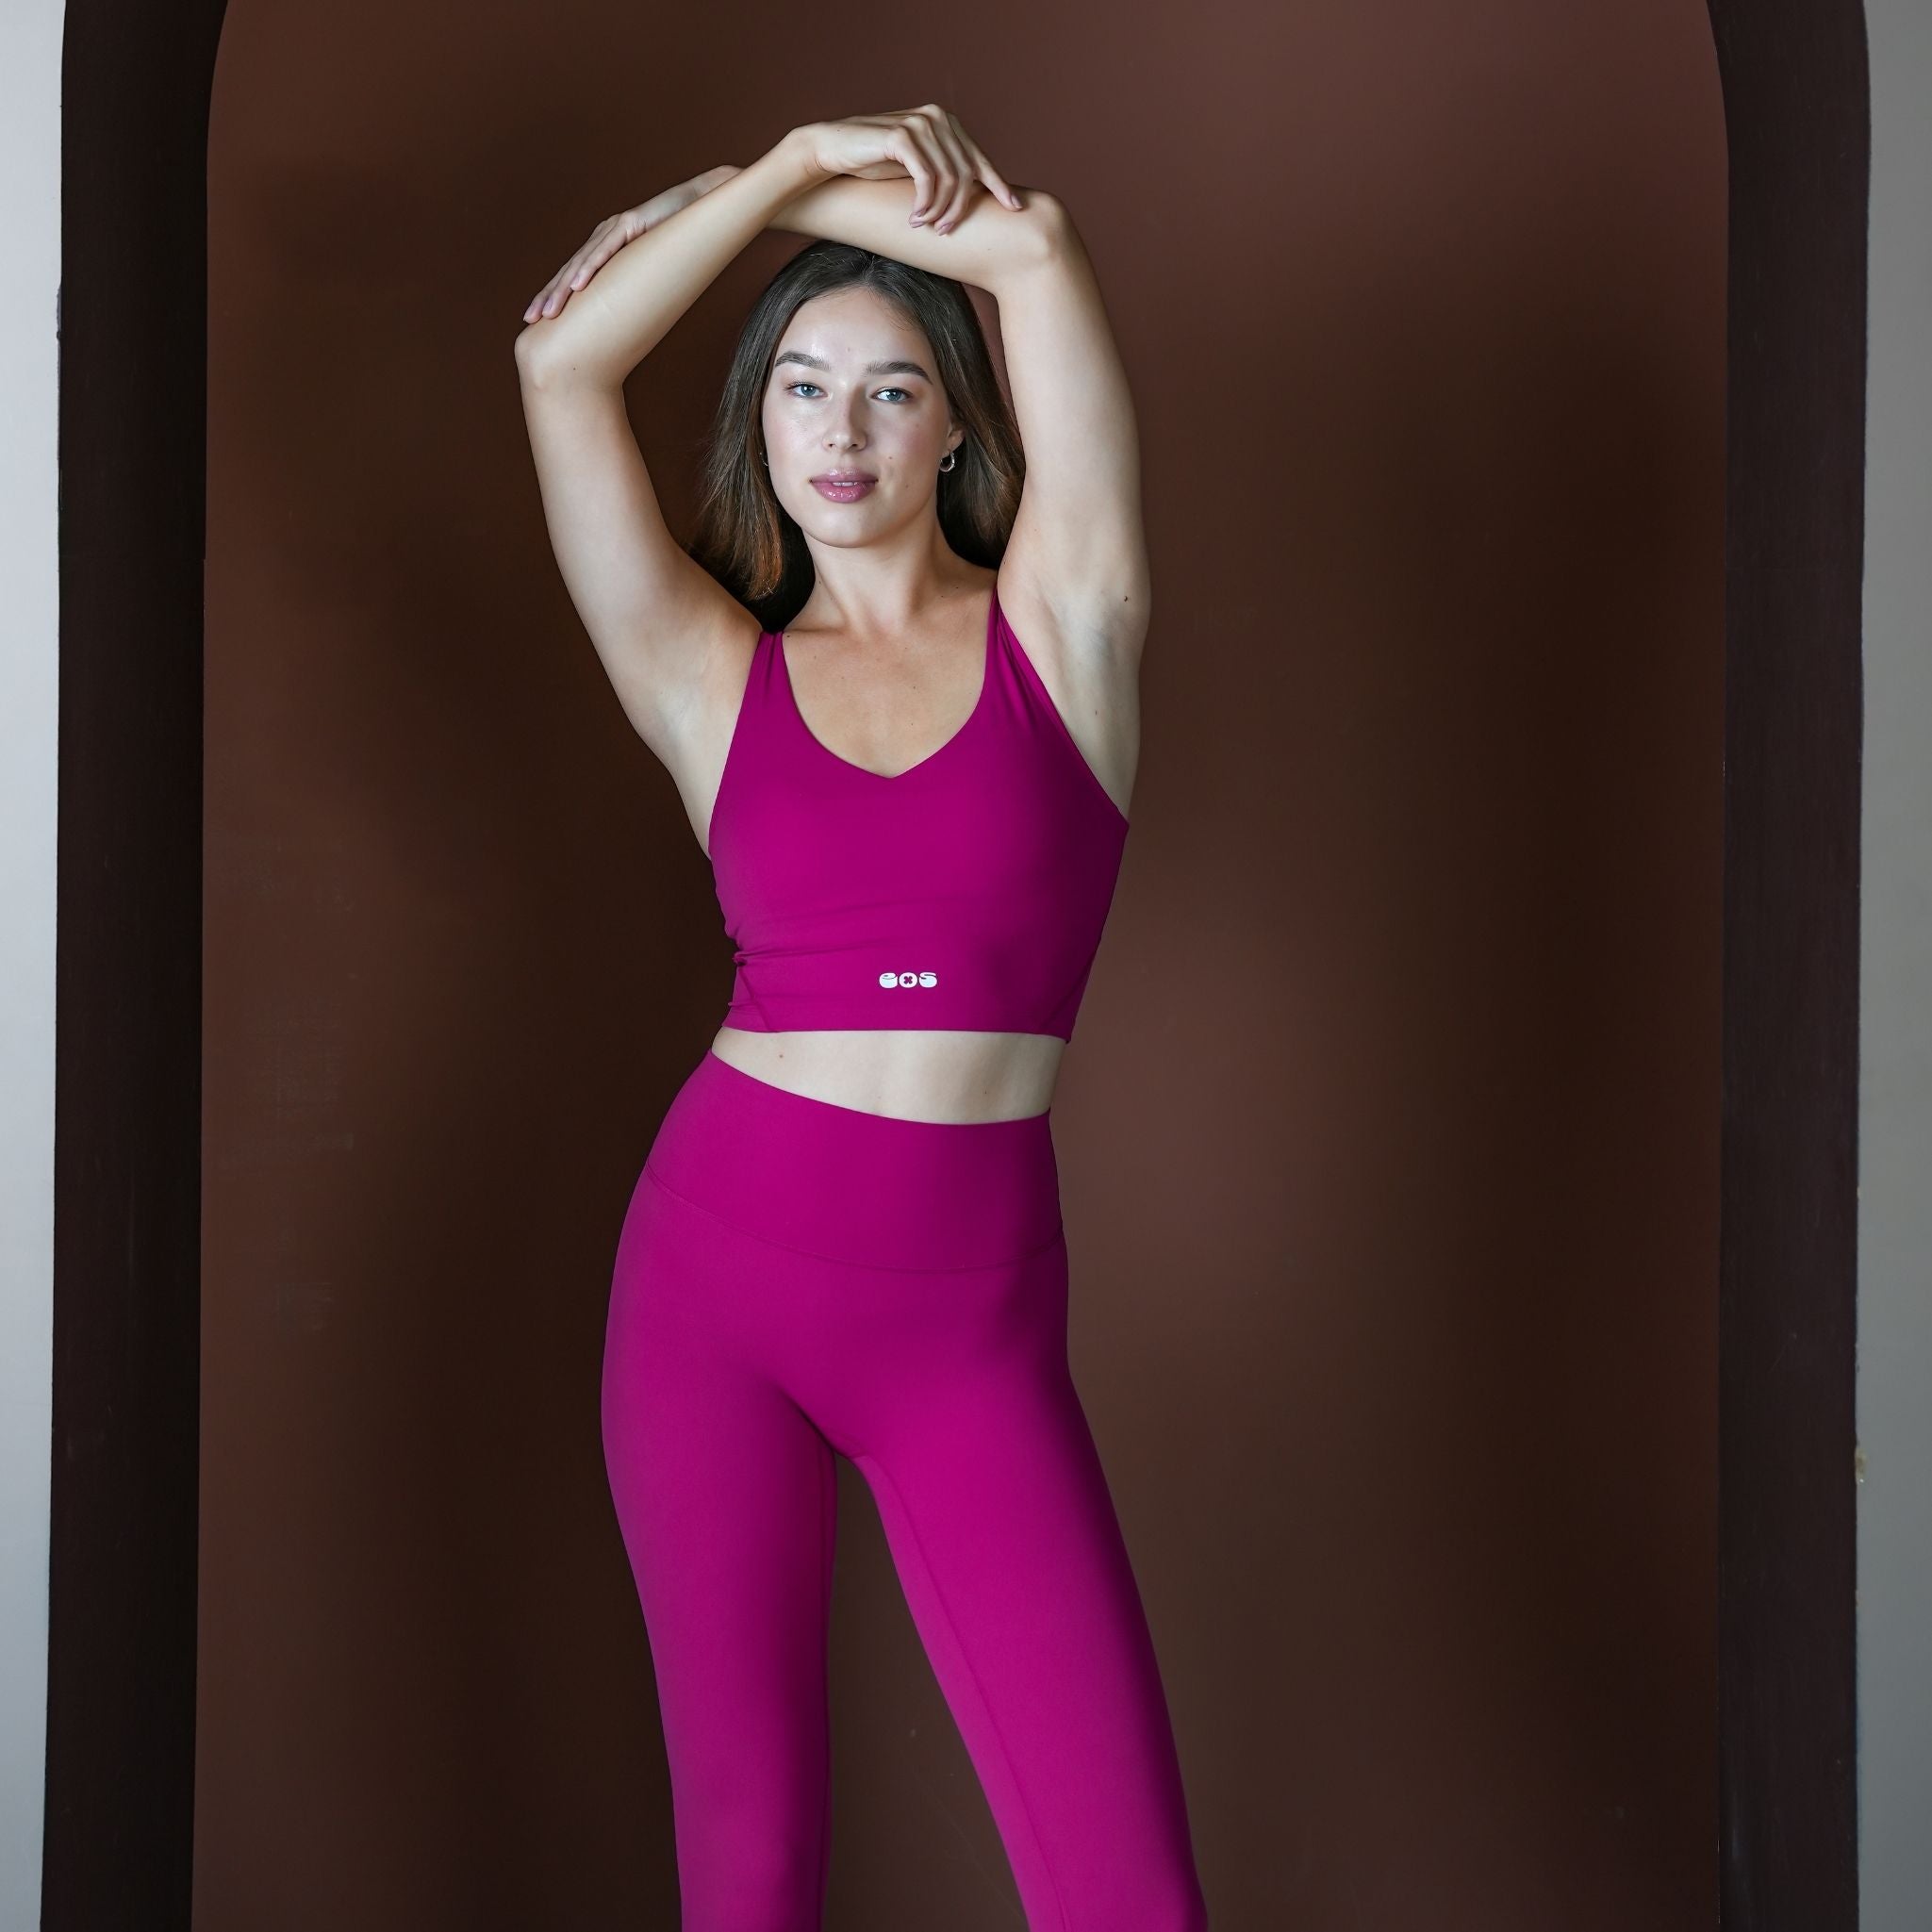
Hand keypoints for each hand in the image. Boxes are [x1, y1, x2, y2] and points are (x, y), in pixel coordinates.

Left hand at [522, 165, 742, 322]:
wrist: (700, 203)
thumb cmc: (679, 239)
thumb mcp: (650, 269)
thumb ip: (635, 284)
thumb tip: (627, 314)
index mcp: (604, 248)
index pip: (573, 276)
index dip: (554, 295)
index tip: (537, 319)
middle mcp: (603, 236)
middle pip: (569, 270)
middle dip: (548, 295)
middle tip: (530, 319)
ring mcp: (614, 228)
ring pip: (582, 263)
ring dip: (562, 288)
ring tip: (548, 312)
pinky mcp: (629, 224)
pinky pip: (606, 251)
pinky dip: (590, 269)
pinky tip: (577, 286)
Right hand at [792, 106, 1023, 232]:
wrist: (831, 151)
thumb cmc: (872, 162)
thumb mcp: (915, 167)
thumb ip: (941, 171)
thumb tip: (970, 195)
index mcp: (946, 123)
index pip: (979, 159)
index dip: (998, 185)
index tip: (1015, 208)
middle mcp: (938, 118)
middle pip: (966, 173)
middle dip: (959, 208)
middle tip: (945, 232)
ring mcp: (921, 123)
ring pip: (949, 179)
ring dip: (939, 210)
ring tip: (926, 226)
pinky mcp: (902, 135)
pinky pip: (927, 178)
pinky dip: (925, 203)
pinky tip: (915, 218)